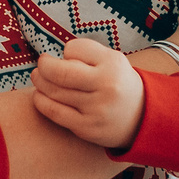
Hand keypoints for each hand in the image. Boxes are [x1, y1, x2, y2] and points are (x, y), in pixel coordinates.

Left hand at [31, 37, 146, 148]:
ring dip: (40, 82)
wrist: (140, 117)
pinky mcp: (87, 128)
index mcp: (113, 65)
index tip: (67, 56)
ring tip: (38, 77)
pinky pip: (55, 113)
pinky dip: (41, 101)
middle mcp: (107, 87)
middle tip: (41, 64)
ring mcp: (96, 110)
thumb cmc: (116, 81)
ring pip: (54, 92)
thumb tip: (55, 58)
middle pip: (60, 73)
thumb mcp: (111, 59)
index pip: (74, 50)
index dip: (66, 51)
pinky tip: (39, 96)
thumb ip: (85, 52)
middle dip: (44, 66)